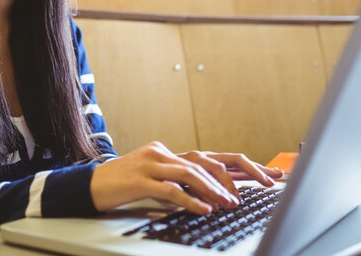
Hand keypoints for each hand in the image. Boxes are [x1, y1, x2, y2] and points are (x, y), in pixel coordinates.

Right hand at [90, 142, 280, 214]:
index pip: (214, 157)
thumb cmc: (125, 184)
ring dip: (215, 190)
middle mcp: (165, 153)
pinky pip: (171, 190)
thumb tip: (212, 194)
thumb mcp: (156, 178)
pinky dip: (190, 200)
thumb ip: (181, 181)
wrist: (91, 184)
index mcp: (171, 152)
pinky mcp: (141, 179)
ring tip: (231, 204)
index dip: (244, 165)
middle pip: (209, 159)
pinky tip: (205, 209)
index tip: (269, 175)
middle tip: (265, 184)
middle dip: (242, 172)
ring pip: (192, 173)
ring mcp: (152, 163)